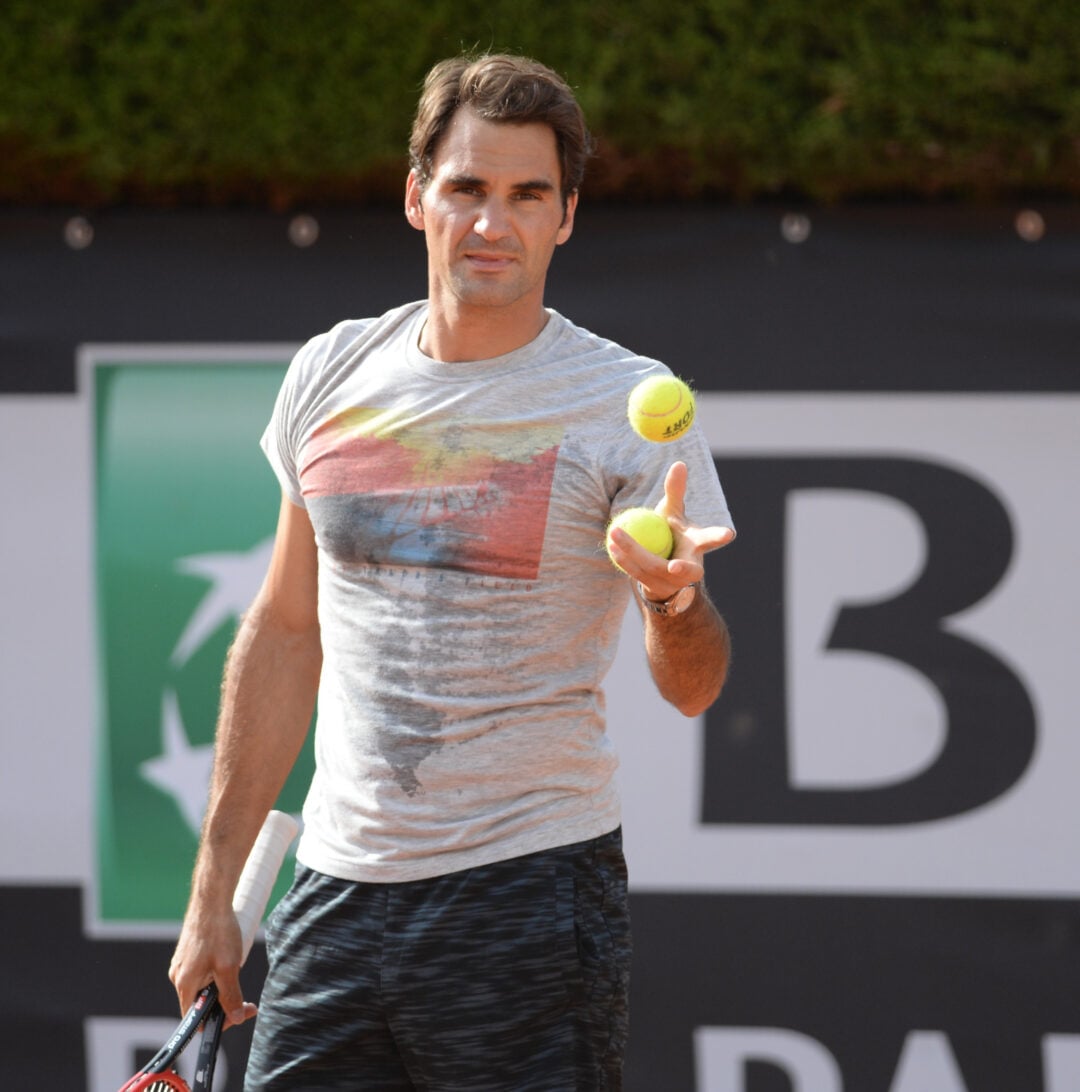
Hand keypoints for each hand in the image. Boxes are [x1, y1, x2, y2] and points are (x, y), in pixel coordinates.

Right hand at [169, 899, 256, 1027]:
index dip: (217, 1022)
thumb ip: (231, 996)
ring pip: (203, 987)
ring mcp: (182, 964)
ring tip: (236, 968)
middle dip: (224, 1003)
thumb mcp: (229, 967)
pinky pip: (202, 973)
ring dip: (222, 986)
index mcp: (184, 984)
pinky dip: (217, 973)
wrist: (211, 900)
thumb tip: (236, 1018)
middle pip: (200, 1004)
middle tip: (247, 999)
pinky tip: (229, 958)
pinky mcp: (188, 954)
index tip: (239, 1013)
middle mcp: (178, 977)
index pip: (194, 1019)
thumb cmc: (218, 932)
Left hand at [607, 461, 733, 601]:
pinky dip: (624, 559)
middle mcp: (691, 568)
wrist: (663, 570)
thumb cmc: (671, 535)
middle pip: (687, 568)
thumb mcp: (673, 512)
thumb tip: (679, 463)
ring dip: (633, 552)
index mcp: (698, 546)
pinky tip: (611, 546)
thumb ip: (675, 491)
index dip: (719, 537)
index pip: (711, 540)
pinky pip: (638, 573)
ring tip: (616, 534)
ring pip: (654, 567)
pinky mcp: (656, 588)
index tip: (729, 534)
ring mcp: (674, 582)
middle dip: (683, 568)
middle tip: (674, 566)